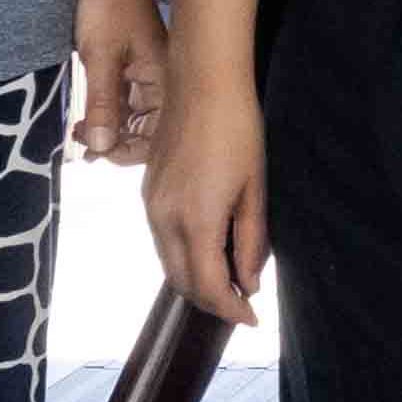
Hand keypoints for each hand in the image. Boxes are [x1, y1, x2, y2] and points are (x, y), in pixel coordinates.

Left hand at [75, 0, 167, 167]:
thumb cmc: (108, 3)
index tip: (95, 153)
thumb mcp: (99, 58)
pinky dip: (106, 110)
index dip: (127, 151)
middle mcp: (163, 80)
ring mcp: (149, 73)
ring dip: (108, 127)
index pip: (156, 135)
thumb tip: (102, 148)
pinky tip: (86, 115)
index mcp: (166, 80)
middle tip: (81, 142)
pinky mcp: (134, 66)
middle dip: (115, 142)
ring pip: (132, 117)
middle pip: (146, 130)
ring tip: (79, 130)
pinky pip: (124, 100)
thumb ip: (101, 105)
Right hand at [146, 76, 269, 321]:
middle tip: (242, 305)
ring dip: (194, 279)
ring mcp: (150, 204)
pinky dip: (182, 255)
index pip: (208, 286)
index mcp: (195, 220)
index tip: (252, 320)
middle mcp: (163, 218)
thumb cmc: (238, 129)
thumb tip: (250, 282)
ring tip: (228, 281)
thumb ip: (251, 241)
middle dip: (210, 300)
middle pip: (181, 281)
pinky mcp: (147, 190)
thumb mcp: (255, 189)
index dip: (230, 309)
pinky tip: (207, 249)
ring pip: (167, 261)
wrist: (202, 81)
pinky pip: (160, 238)